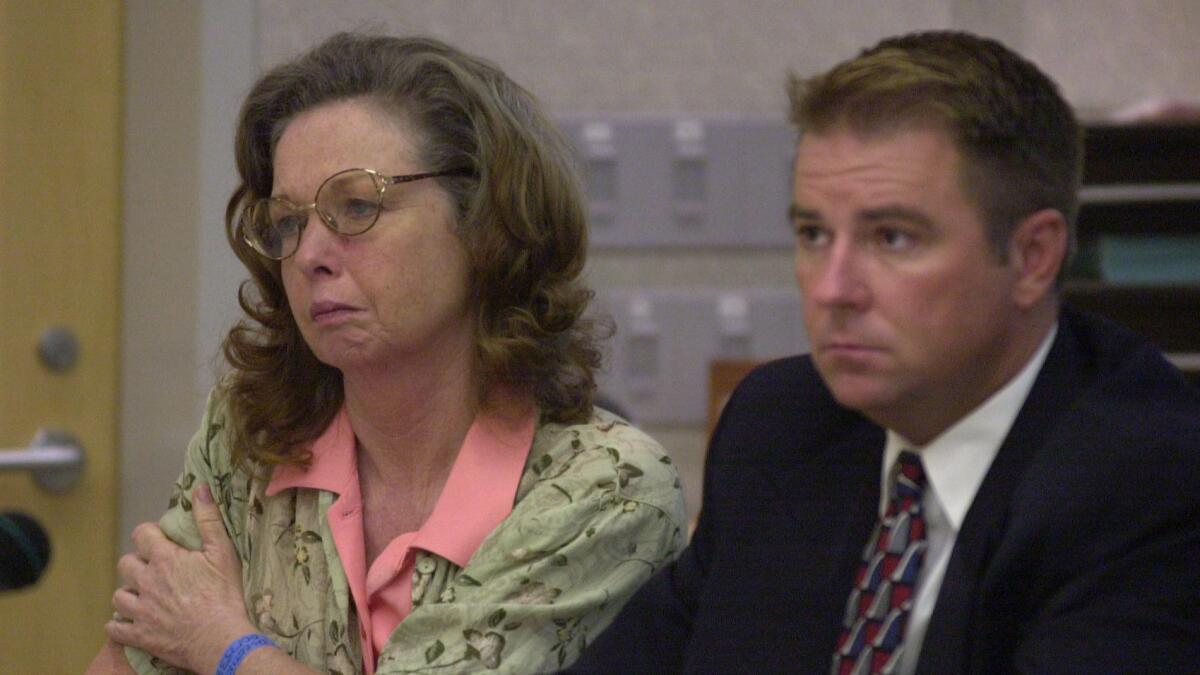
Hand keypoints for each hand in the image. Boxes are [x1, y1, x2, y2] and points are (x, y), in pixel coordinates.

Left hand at [106, 484, 253, 673]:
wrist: (220, 639)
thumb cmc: (224, 595)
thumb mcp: (223, 552)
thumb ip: (208, 520)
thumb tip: (200, 488)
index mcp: (164, 559)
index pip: (141, 534)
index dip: (149, 534)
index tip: (160, 540)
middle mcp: (146, 582)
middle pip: (125, 564)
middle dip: (137, 564)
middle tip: (155, 570)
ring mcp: (139, 610)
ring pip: (118, 596)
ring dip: (128, 594)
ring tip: (144, 596)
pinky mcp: (138, 635)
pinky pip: (114, 628)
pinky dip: (119, 624)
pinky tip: (130, 622)